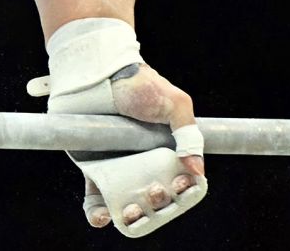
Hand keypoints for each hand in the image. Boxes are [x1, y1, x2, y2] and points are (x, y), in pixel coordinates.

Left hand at [83, 63, 206, 229]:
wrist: (98, 74)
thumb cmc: (139, 84)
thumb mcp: (175, 103)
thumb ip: (189, 134)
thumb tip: (197, 169)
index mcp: (166, 151)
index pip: (179, 181)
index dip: (182, 190)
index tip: (180, 185)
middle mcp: (143, 163)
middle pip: (154, 197)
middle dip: (157, 204)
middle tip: (152, 192)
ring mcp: (118, 168)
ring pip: (127, 205)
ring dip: (130, 216)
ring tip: (129, 211)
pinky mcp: (93, 170)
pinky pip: (96, 199)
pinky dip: (98, 213)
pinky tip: (102, 215)